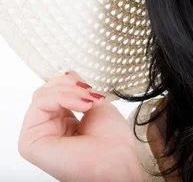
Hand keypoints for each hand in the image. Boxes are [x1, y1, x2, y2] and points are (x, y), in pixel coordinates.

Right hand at [18, 71, 143, 181]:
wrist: (117, 162)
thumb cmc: (113, 142)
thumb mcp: (97, 104)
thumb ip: (78, 90)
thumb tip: (67, 75)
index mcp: (64, 121)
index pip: (56, 90)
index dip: (72, 83)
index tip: (91, 88)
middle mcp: (50, 128)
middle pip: (47, 90)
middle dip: (72, 85)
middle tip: (91, 94)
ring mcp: (39, 134)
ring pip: (42, 94)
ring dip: (70, 91)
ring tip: (89, 102)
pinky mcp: (30, 141)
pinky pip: (39, 103)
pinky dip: (62, 97)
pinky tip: (81, 106)